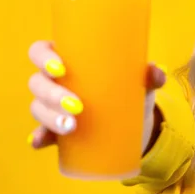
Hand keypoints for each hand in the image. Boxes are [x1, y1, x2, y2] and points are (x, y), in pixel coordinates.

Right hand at [27, 40, 166, 148]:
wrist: (136, 124)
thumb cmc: (132, 90)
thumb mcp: (141, 82)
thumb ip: (151, 76)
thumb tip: (156, 72)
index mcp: (68, 59)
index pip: (41, 51)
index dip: (43, 57)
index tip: (61, 68)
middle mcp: (55, 81)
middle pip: (38, 82)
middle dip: (52, 94)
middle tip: (77, 106)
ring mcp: (52, 107)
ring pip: (38, 108)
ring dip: (50, 117)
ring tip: (72, 126)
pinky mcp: (56, 130)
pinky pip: (41, 134)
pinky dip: (39, 138)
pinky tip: (40, 142)